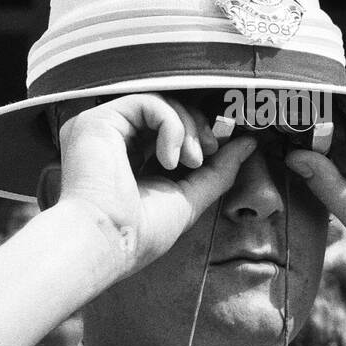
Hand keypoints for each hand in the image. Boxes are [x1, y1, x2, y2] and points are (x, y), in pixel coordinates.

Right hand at [45, 94, 257, 276]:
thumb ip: (219, 170)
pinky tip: (171, 157)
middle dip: (197, 127)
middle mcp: (112, 141)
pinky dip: (171, 124)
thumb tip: (247, 144)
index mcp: (126, 159)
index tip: (217, 151)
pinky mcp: (98, 121)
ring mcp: (103, 129)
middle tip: (208, 154)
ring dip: (188, 127)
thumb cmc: (139, 234)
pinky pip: (148, 101)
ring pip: (159, 103)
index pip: (167, 131)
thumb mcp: (190, 198)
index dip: (196, 134)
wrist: (109, 243)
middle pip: (165, 111)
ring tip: (192, 161)